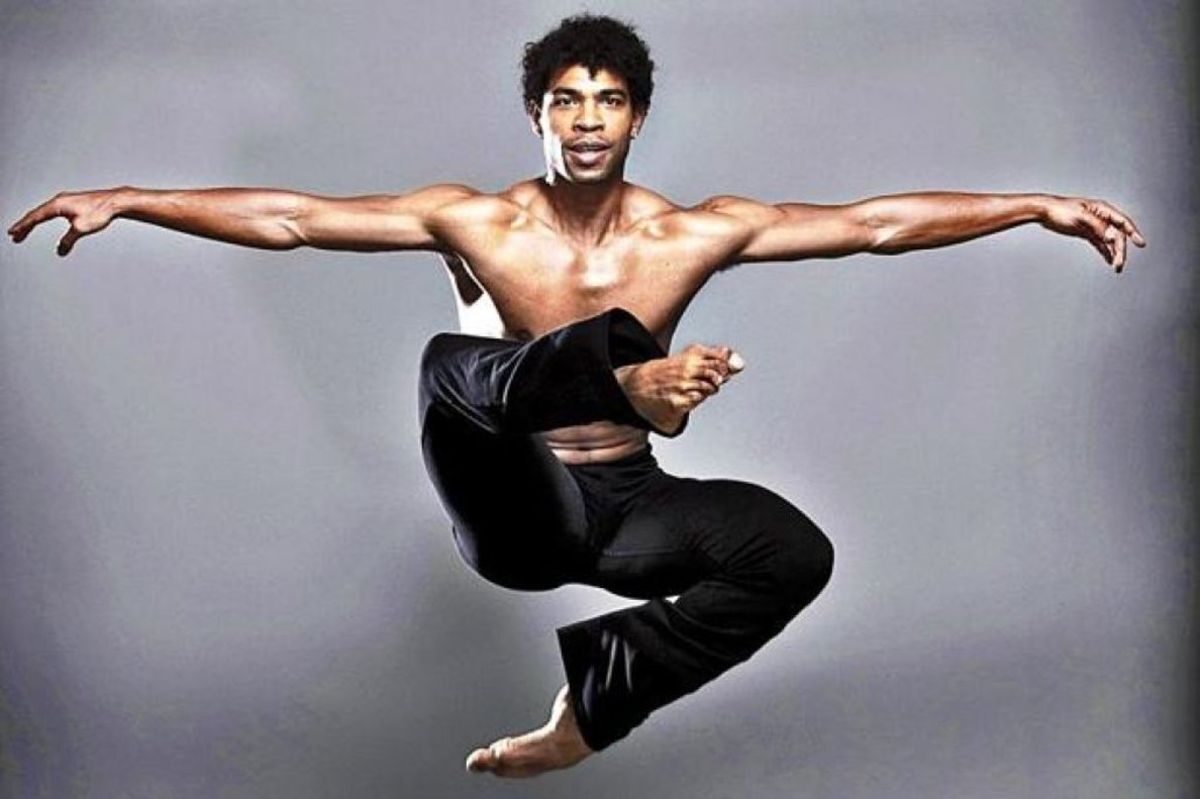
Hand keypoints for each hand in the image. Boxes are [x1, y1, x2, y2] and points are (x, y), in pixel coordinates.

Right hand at [8, 188, 123, 255]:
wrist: (115, 202)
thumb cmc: (100, 211)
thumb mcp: (81, 229)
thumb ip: (68, 241)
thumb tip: (60, 250)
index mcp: (57, 204)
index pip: (35, 217)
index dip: (23, 226)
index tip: (13, 233)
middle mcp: (59, 200)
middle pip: (36, 214)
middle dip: (25, 226)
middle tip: (14, 236)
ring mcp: (66, 200)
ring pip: (44, 212)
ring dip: (34, 221)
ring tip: (25, 230)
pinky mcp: (72, 202)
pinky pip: (52, 210)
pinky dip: (45, 217)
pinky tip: (45, 220)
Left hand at [1040, 196, 1144, 272]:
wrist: (1044, 212)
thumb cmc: (1061, 210)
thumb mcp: (1080, 217)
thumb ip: (1097, 226)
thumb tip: (1111, 237)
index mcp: (1102, 210)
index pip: (1123, 222)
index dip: (1133, 233)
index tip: (1141, 243)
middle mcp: (1101, 218)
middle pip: (1117, 235)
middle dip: (1120, 250)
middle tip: (1119, 264)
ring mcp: (1094, 226)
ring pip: (1109, 241)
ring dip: (1114, 253)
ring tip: (1116, 267)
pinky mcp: (1087, 233)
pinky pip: (1100, 244)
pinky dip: (1105, 252)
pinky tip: (1110, 261)